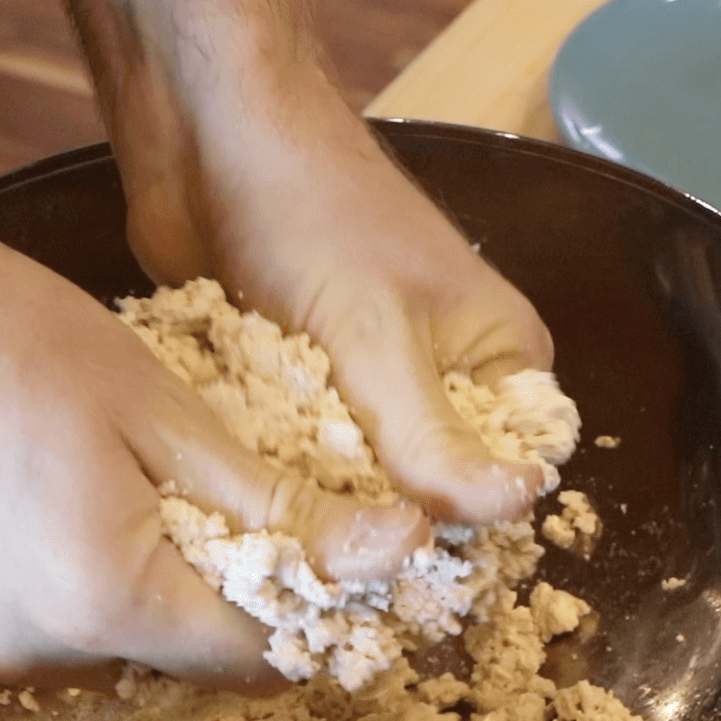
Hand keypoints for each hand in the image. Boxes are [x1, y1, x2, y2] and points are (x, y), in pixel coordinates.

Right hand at [0, 202, 429, 686]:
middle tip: (232, 490)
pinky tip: (61, 492)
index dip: (315, 611)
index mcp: (109, 602)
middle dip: (231, 590)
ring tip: (131, 475)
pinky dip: (80, 579)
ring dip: (151, 583)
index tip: (333, 554)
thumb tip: (392, 553)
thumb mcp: (161, 408)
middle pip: (186, 656)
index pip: (260, 659)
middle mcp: (41, 654)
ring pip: (118, 641)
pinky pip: (49, 625)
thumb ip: (277, 505)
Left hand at [63, 0, 556, 523]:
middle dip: (382, 528)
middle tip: (329, 575)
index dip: (465, 536)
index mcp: (500, 358)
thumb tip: (516, 508)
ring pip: (357, 483)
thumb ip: (435, 436)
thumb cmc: (310, 211)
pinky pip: (300, 459)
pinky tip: (244, 505)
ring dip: (321, 508)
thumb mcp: (379, 337)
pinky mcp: (299, 386)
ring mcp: (367, 383)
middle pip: (429, 492)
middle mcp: (443, 377)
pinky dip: (277, 476)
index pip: (508, 480)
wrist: (204, 137)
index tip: (406, 582)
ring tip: (279, 551)